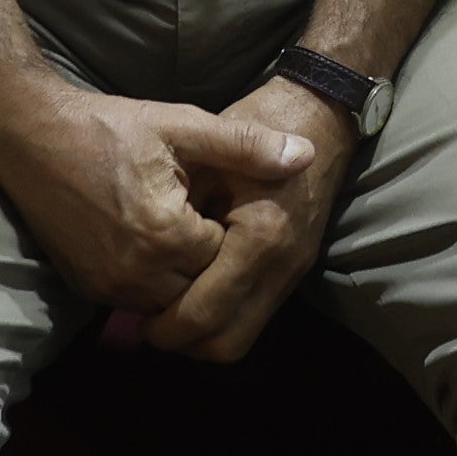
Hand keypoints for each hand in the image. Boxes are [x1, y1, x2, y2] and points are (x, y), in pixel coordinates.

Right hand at [0, 85, 284, 318]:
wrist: (29, 136)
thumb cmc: (108, 125)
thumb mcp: (181, 124)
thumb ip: (244, 145)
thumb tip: (306, 155)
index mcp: (165, 233)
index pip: (226, 256)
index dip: (231, 228)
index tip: (223, 199)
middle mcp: (135, 272)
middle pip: (201, 287)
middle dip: (212, 258)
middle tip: (209, 216)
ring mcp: (107, 286)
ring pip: (170, 301)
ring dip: (184, 274)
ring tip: (184, 228)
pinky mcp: (87, 288)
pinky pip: (138, 300)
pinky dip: (153, 279)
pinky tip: (154, 241)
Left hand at [147, 78, 350, 362]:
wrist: (320, 112)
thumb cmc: (259, 122)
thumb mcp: (209, 150)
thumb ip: (180, 204)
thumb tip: (142, 256)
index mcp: (260, 236)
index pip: (206, 312)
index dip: (165, 326)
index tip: (136, 318)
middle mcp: (282, 264)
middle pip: (227, 342)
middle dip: (183, 343)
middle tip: (149, 327)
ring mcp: (294, 271)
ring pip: (243, 337)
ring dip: (204, 337)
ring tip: (170, 317)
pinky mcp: (296, 270)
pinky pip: (255, 315)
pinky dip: (225, 320)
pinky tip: (198, 297)